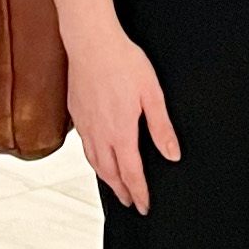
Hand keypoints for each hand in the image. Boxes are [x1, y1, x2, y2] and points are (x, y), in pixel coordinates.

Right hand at [67, 29, 179, 213]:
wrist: (91, 42)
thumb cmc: (124, 62)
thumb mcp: (152, 94)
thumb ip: (161, 128)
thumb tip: (172, 155)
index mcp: (121, 132)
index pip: (131, 173)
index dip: (140, 192)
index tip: (145, 206)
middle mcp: (100, 134)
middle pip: (110, 173)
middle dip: (122, 191)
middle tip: (132, 203)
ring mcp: (85, 125)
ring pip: (95, 162)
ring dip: (107, 179)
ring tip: (116, 188)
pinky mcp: (76, 114)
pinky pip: (84, 147)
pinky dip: (93, 161)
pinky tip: (97, 158)